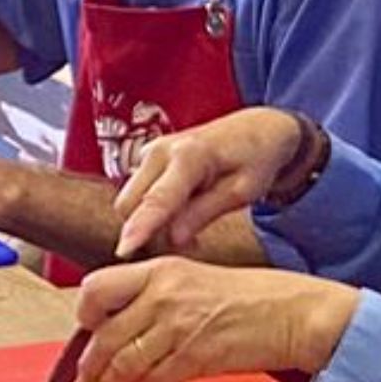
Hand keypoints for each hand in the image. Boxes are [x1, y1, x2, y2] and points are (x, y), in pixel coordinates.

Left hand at [73, 257, 357, 381]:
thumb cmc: (256, 298)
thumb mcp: (198, 280)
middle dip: (90, 364)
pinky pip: (153, 380)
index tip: (89, 331)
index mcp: (161, 270)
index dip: (85, 316)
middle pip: (104, 334)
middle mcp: (163, 295)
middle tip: (88, 377)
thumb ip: (159, 297)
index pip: (96, 289)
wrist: (297, 314)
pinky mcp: (197, 356)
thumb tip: (125, 327)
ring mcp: (179, 327)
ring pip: (124, 362)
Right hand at [113, 108, 310, 256]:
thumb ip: (204, 213)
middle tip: (191, 244)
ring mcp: (149, 153)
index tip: (125, 251)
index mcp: (188, 156)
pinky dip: (152, 212)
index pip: (158, 199)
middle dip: (147, 231)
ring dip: (150, 223)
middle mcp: (159, 151)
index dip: (141, 227)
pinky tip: (183, 216)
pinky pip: (137, 194)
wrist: (255, 130)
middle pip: (131, 204)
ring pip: (130, 201)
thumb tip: (173, 239)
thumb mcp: (241, 192)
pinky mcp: (147, 159)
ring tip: (193, 229)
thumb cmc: (254, 160)